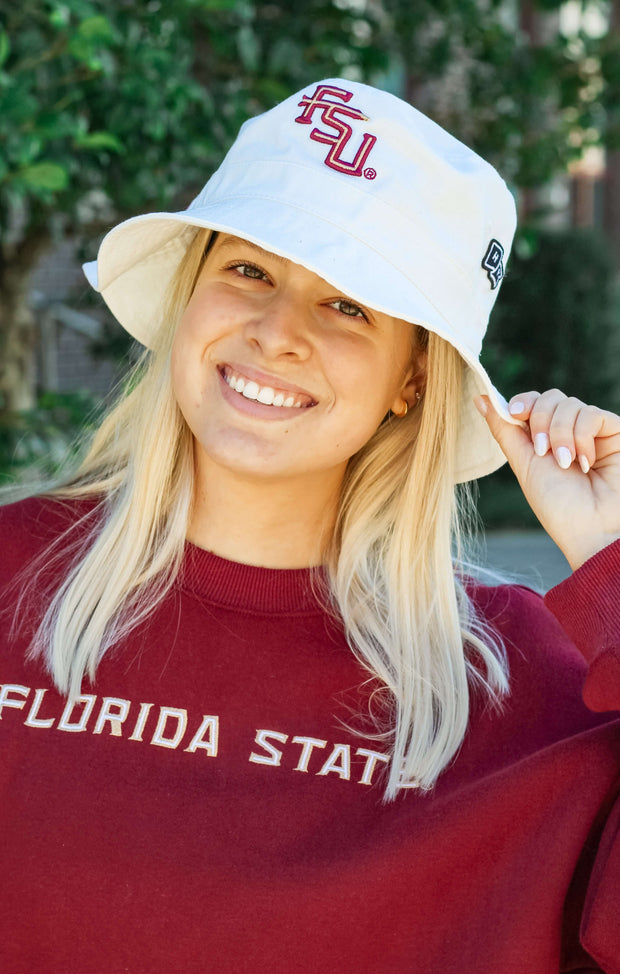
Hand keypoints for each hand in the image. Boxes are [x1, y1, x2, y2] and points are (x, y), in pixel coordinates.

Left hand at [474, 390, 619, 570]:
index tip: (514, 414)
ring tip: (566, 464)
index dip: (523, 402)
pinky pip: (592, 414)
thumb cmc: (557, 504)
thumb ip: (504, 429)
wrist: (591, 529)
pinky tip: (585, 462)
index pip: (532, 402)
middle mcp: (568, 432)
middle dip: (541, 420)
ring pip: (570, 404)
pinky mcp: (614, 432)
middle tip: (543, 452)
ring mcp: (592, 432)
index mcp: (543, 439)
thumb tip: (479, 398)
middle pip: (550, 397)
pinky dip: (583, 437)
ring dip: (561, 434)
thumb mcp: (524, 463)